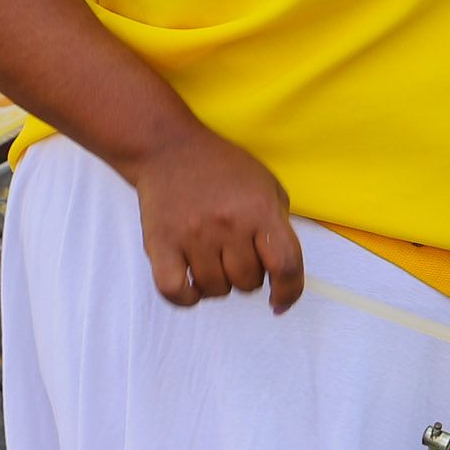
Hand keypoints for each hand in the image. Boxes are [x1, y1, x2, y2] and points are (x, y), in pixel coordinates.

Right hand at [129, 124, 304, 311]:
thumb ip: (278, 225)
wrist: (169, 149)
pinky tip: (193, 283)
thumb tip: (282, 272)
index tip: (281, 301)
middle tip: (237, 254)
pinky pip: (176, 292)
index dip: (289, 291)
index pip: (286, 265)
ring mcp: (193, 236)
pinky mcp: (161, 245)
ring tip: (215, 260)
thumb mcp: (266, 185)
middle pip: (249, 281)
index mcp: (260, 208)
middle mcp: (228, 224)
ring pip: (217, 290)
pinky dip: (188, 296)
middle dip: (249, 275)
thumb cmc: (222, 168)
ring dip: (220, 283)